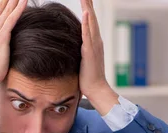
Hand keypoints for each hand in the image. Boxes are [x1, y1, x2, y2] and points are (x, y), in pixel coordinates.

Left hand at [79, 0, 117, 115]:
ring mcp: (94, 45)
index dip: (87, 7)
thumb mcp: (81, 59)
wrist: (96, 89)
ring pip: (91, 22)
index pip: (90, 20)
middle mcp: (96, 40)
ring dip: (88, 7)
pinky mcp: (90, 52)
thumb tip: (71, 46)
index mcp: (93, 41)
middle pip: (92, 16)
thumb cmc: (87, 77)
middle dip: (88, 3)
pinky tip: (86, 13)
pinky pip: (88, 35)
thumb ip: (79, 50)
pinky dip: (87, 23)